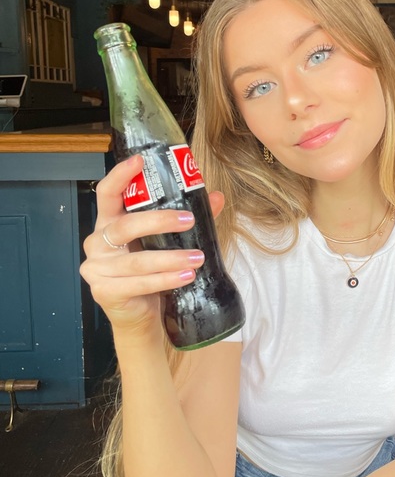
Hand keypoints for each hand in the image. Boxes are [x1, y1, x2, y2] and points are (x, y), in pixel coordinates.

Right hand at [79, 155, 224, 339]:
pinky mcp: (104, 291)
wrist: (140, 315)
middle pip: (125, 225)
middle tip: (189, 220)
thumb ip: (186, 220)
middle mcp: (97, 242)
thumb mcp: (167, 242)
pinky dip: (165, 280)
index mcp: (109, 223)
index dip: (121, 175)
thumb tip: (216, 198)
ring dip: (171, 258)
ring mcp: (97, 268)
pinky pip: (139, 283)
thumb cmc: (151, 271)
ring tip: (198, 257)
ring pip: (137, 260)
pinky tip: (186, 277)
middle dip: (159, 221)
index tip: (140, 160)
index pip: (107, 193)